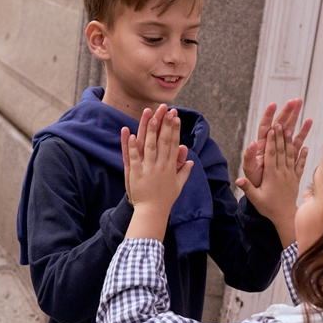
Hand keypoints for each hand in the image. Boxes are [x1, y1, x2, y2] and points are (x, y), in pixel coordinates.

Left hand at [121, 106, 192, 239]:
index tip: (176, 117)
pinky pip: (133, 157)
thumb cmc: (165, 200)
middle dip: (165, 124)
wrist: (152, 212)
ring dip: (150, 129)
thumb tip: (191, 162)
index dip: (175, 130)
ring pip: (149, 146)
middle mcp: (160, 166)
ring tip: (151, 115)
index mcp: (170, 167)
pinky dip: (132, 145)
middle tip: (167, 110)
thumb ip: (184, 172)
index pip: (174, 144)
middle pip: (163, 141)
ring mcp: (148, 169)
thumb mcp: (177, 186)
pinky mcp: (135, 173)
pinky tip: (131, 133)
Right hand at [236, 122, 307, 247]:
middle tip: (281, 122)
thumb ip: (247, 188)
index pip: (271, 154)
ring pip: (291, 154)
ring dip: (291, 141)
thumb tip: (238, 180)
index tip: (272, 129)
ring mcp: (290, 175)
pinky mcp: (296, 179)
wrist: (285, 217)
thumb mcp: (255, 198)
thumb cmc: (268, 208)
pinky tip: (306, 146)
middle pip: (281, 151)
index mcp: (271, 175)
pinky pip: (300, 165)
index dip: (271, 141)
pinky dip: (303, 155)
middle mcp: (282, 172)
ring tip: (292, 128)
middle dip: (281, 136)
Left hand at [242, 99, 311, 186]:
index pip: (265, 127)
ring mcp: (282, 150)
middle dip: (287, 112)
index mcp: (262, 146)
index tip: (273, 104)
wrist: (264, 192)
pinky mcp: (290, 156)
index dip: (268, 115)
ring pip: (290, 131)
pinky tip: (309, 123)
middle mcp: (273, 145)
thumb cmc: (255, 180)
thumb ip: (249, 157)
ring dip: (297, 119)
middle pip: (280, 124)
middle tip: (295, 101)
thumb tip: (251, 143)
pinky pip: (298, 143)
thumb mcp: (249, 169)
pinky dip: (303, 133)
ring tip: (302, 106)